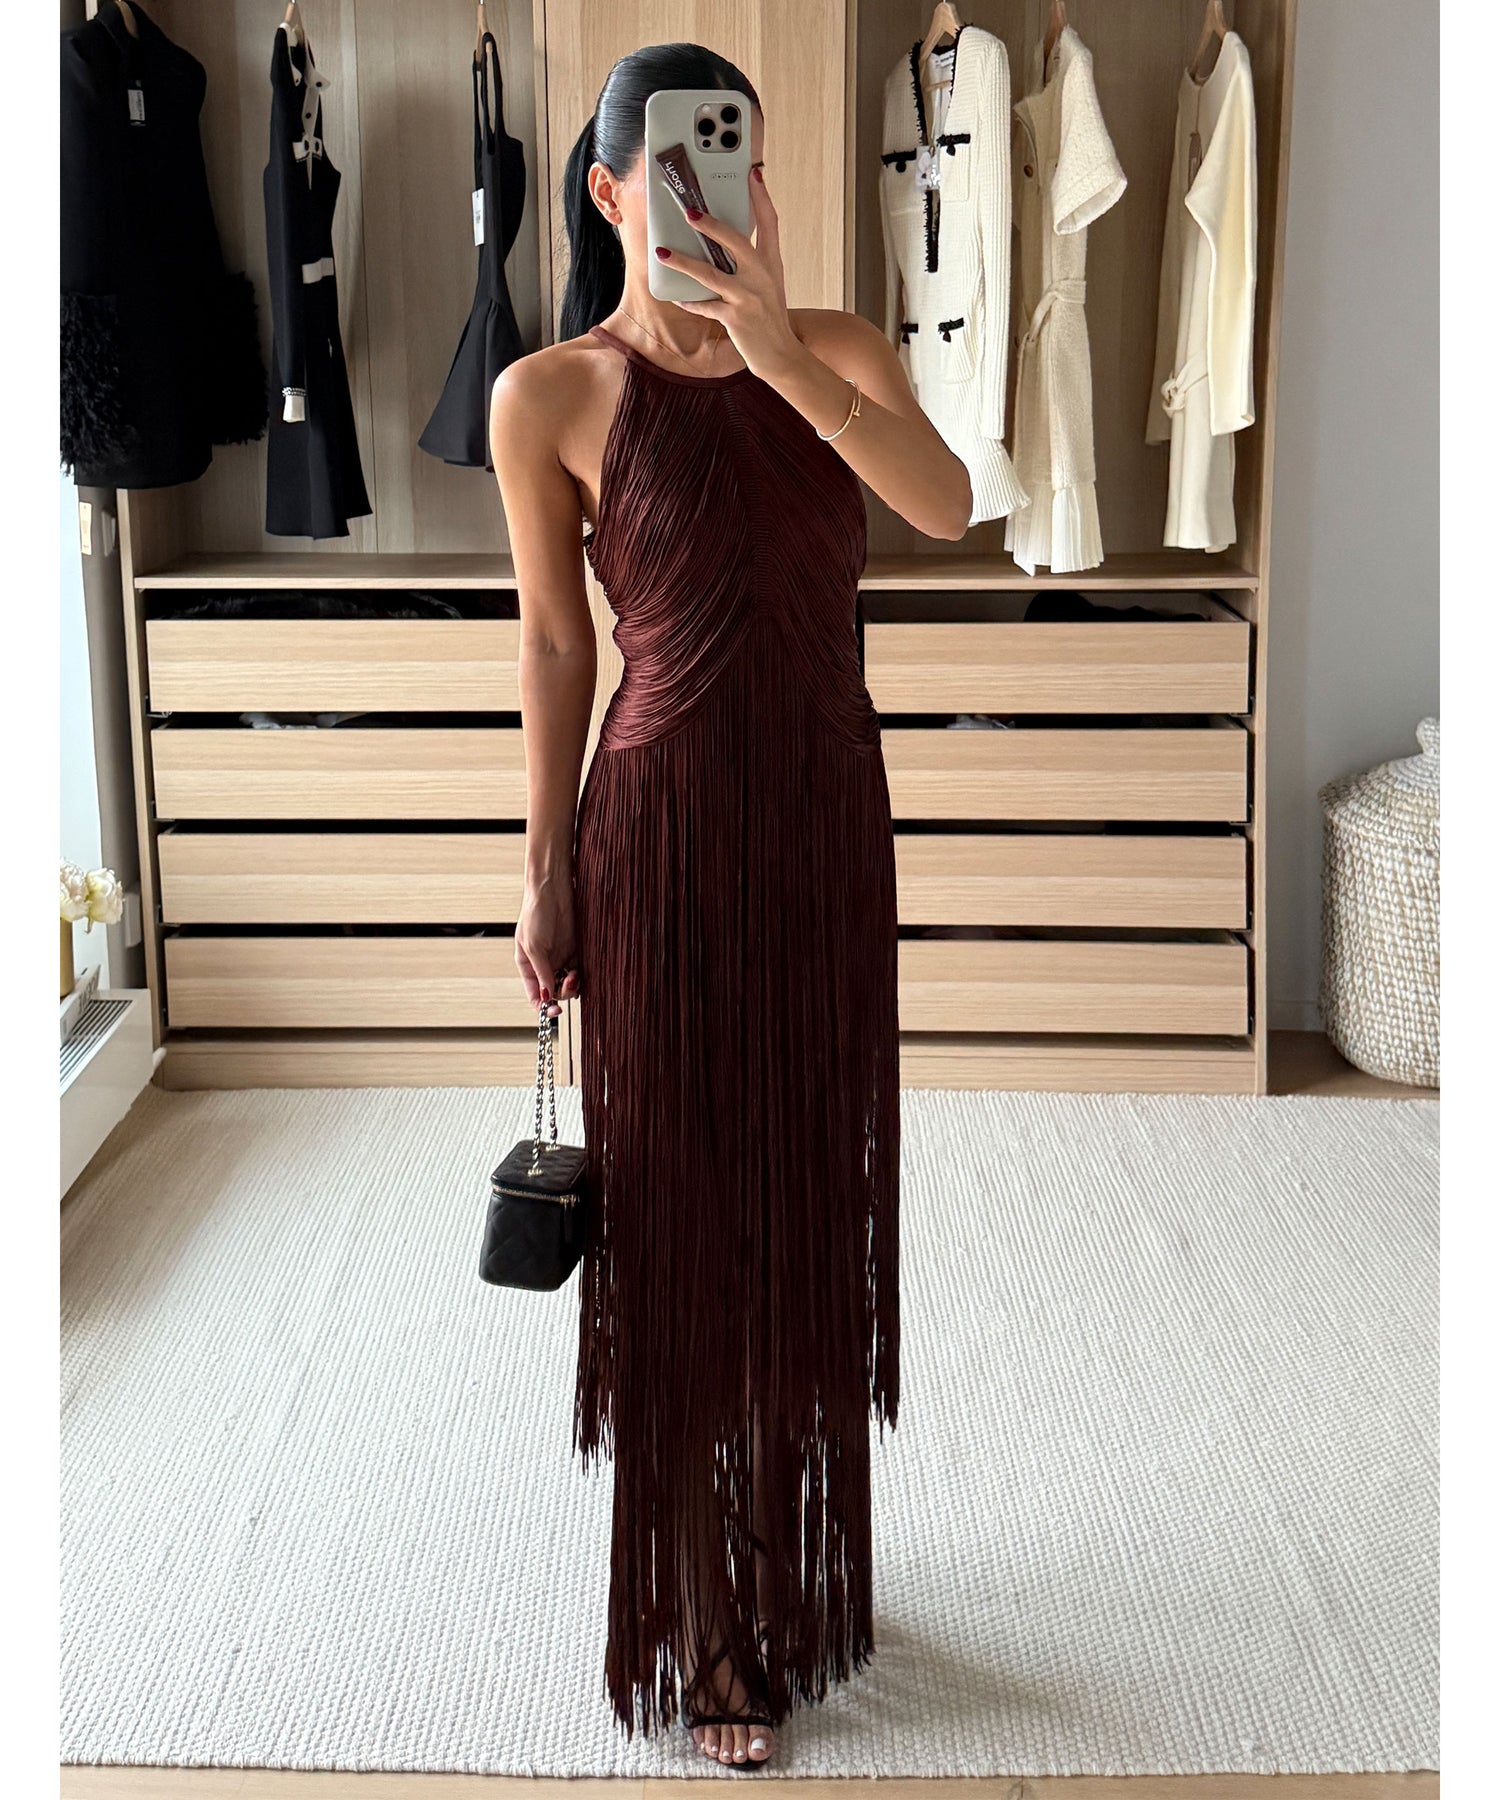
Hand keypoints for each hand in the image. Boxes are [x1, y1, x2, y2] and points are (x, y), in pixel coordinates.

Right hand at [516, 880, 581, 1019]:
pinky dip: (580, 975)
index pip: (535, 994)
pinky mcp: (574, 950)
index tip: (554, 1010)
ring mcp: (559, 958)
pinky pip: (579, 970)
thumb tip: (547, 997)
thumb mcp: (534, 947)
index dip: (544, 1006)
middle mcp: (543, 965)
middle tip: (568, 982)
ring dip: (572, 985)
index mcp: (527, 966)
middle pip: (554, 991)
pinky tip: (579, 971)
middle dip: (561, 992)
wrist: (552, 891)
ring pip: (568, 983)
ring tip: (574, 975)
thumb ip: (542, 973)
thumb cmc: (535, 914)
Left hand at [656, 166, 802, 379]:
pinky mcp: (736, 318)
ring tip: (663, 253)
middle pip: (735, 242)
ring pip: (710, 274)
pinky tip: (676, 297)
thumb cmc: (770, 316)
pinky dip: (689, 302)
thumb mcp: (769, 283)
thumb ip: (752, 261)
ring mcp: (748, 298)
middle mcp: (762, 276)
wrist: (781, 354)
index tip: (754, 172)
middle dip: (710, 226)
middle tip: (689, 212)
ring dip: (683, 263)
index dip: (761, 196)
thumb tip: (724, 239)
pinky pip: (705, 306)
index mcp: (771, 263)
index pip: (769, 222)